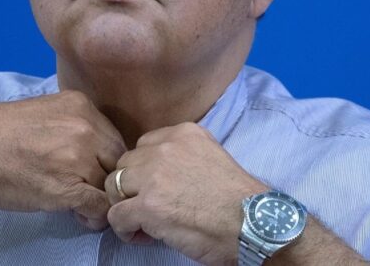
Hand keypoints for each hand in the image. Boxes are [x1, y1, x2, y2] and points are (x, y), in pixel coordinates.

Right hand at [0, 90, 125, 229]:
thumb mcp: (43, 113)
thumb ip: (71, 128)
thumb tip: (89, 153)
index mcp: (80, 106)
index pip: (114, 137)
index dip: (106, 160)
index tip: (95, 173)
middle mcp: (85, 127)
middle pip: (119, 161)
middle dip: (109, 179)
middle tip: (93, 193)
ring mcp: (78, 157)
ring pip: (111, 185)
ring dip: (101, 199)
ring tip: (84, 208)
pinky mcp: (68, 187)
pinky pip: (99, 206)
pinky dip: (94, 216)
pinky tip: (80, 217)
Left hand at [104, 123, 265, 264]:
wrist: (254, 225)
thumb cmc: (238, 200)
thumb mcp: (211, 156)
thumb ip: (182, 156)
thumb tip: (155, 175)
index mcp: (183, 133)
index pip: (142, 146)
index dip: (145, 171)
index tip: (158, 190)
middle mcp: (165, 148)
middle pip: (125, 165)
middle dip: (132, 188)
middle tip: (149, 209)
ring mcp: (154, 176)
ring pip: (114, 187)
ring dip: (125, 206)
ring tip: (144, 224)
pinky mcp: (148, 206)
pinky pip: (116, 215)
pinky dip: (125, 229)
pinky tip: (143, 236)